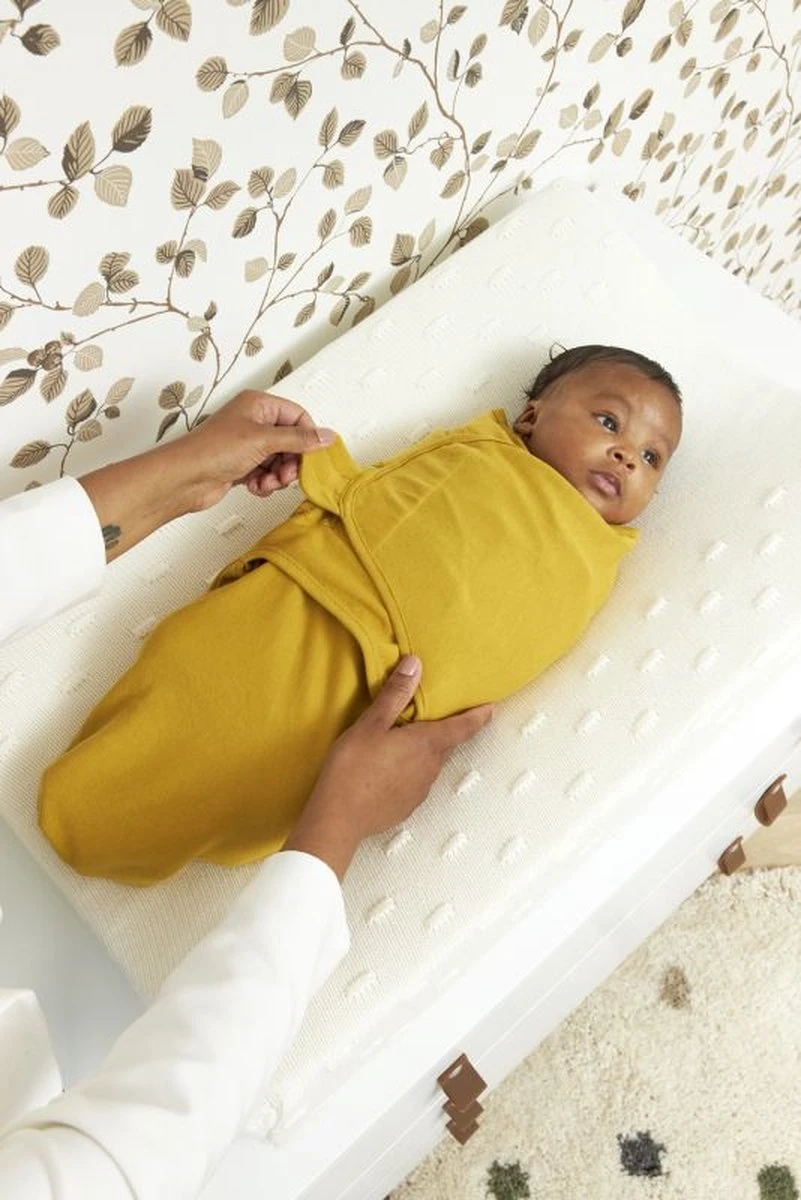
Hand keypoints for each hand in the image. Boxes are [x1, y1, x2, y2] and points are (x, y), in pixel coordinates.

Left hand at [177, 389, 336, 510]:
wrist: (185, 478)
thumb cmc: (213, 450)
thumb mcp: (263, 440)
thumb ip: (298, 439)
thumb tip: (327, 436)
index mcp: (258, 405)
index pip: (297, 416)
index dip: (307, 437)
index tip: (311, 456)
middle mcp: (253, 422)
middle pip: (291, 441)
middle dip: (291, 461)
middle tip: (287, 475)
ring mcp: (248, 445)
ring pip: (279, 461)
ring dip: (278, 476)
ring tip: (268, 482)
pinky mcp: (242, 466)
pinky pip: (266, 474)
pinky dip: (265, 483)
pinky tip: (255, 486)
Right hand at [283, 657, 493, 879]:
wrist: (339, 818)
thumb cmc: (353, 767)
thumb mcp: (371, 725)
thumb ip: (395, 695)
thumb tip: (415, 664)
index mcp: (427, 743)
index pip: (463, 727)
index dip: (479, 715)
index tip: (492, 708)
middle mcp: (431, 767)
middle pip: (445, 743)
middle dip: (442, 730)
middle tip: (432, 716)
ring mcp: (420, 789)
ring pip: (429, 763)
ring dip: (422, 751)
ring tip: (402, 742)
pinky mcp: (407, 805)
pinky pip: (415, 781)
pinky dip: (408, 771)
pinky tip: (387, 770)